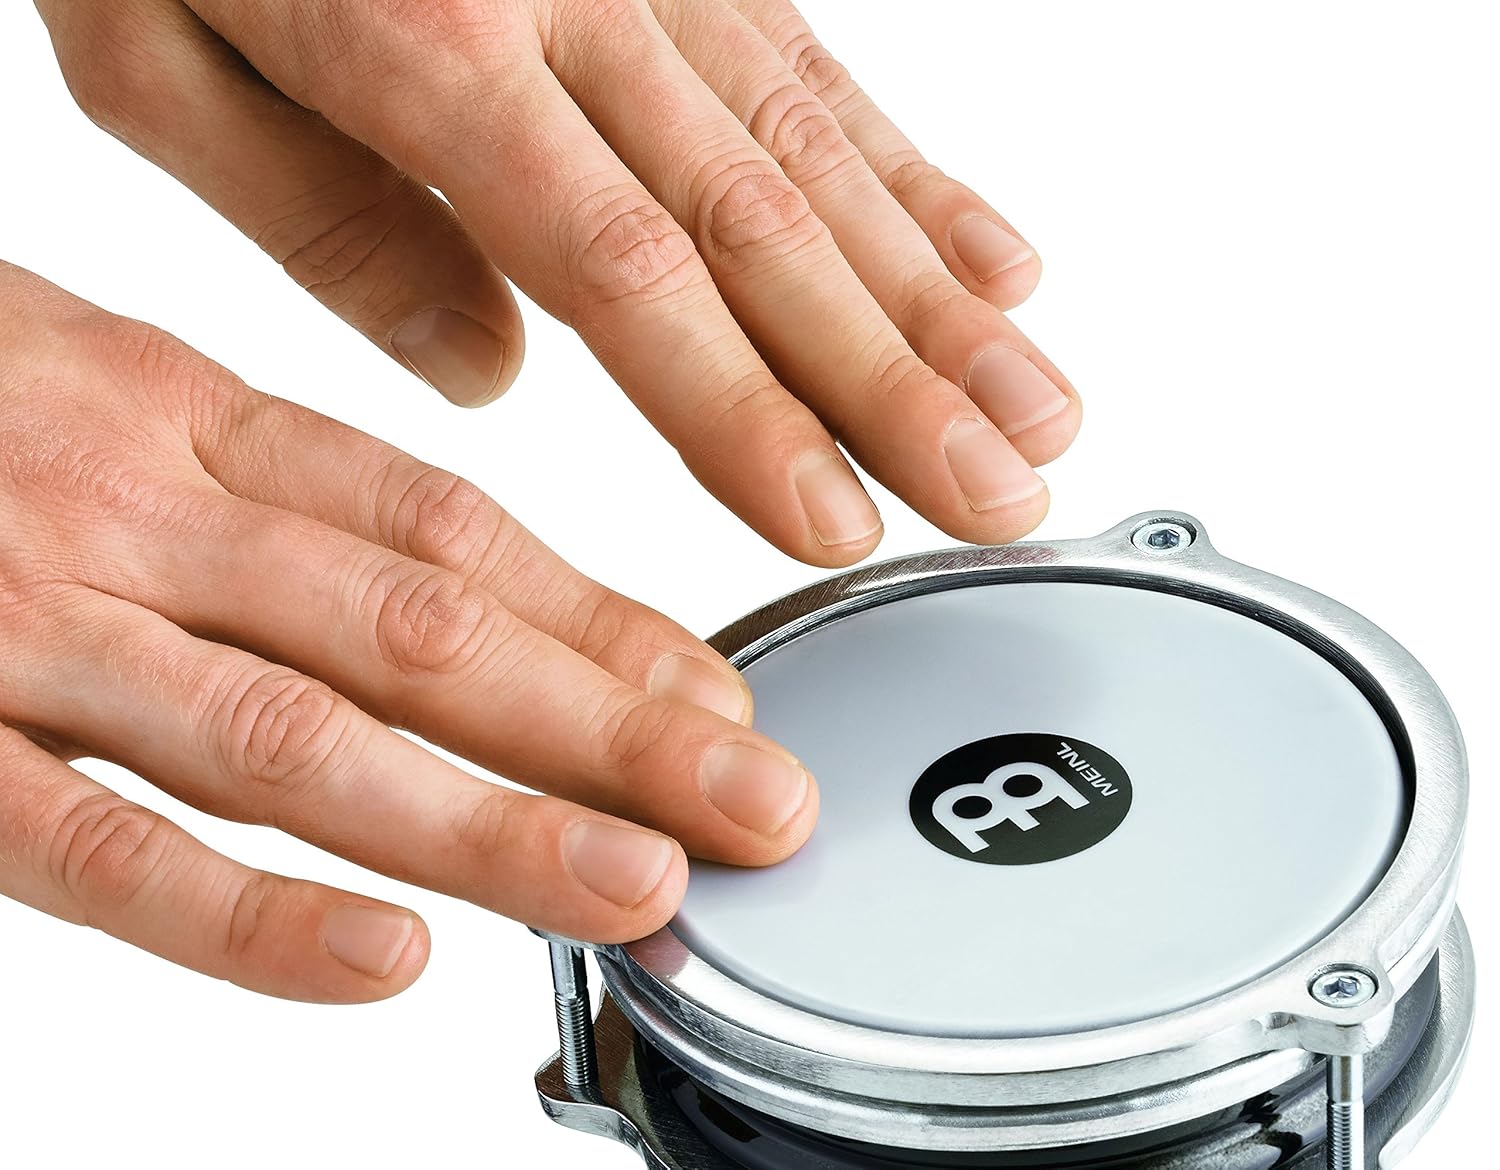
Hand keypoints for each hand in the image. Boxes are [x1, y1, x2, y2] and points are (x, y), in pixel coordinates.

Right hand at [0, 261, 815, 1001]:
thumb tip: (433, 571)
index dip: (598, 614)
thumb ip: (262, 481)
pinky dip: (240, 912)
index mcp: (182, 415)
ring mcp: (17, 625)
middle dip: (608, 728)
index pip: (444, 525)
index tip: (719, 690)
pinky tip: (386, 961)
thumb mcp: (102, 383)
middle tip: (756, 804)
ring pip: (295, 740)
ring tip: (640, 884)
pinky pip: (86, 845)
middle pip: (418, 633)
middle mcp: (128, 509)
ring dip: (485, 824)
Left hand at [36, 0, 1080, 565]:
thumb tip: (486, 371)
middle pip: (769, 228)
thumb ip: (321, 224)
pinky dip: (921, 181)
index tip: (836, 519)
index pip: (628, 272)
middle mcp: (580, 0)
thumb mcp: (158, 62)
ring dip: (946, 302)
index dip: (747, 411)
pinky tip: (1001, 269)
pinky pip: (823, 73)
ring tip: (1037, 419)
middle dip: (899, 383)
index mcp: (434, 46)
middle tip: (998, 499)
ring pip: (829, 157)